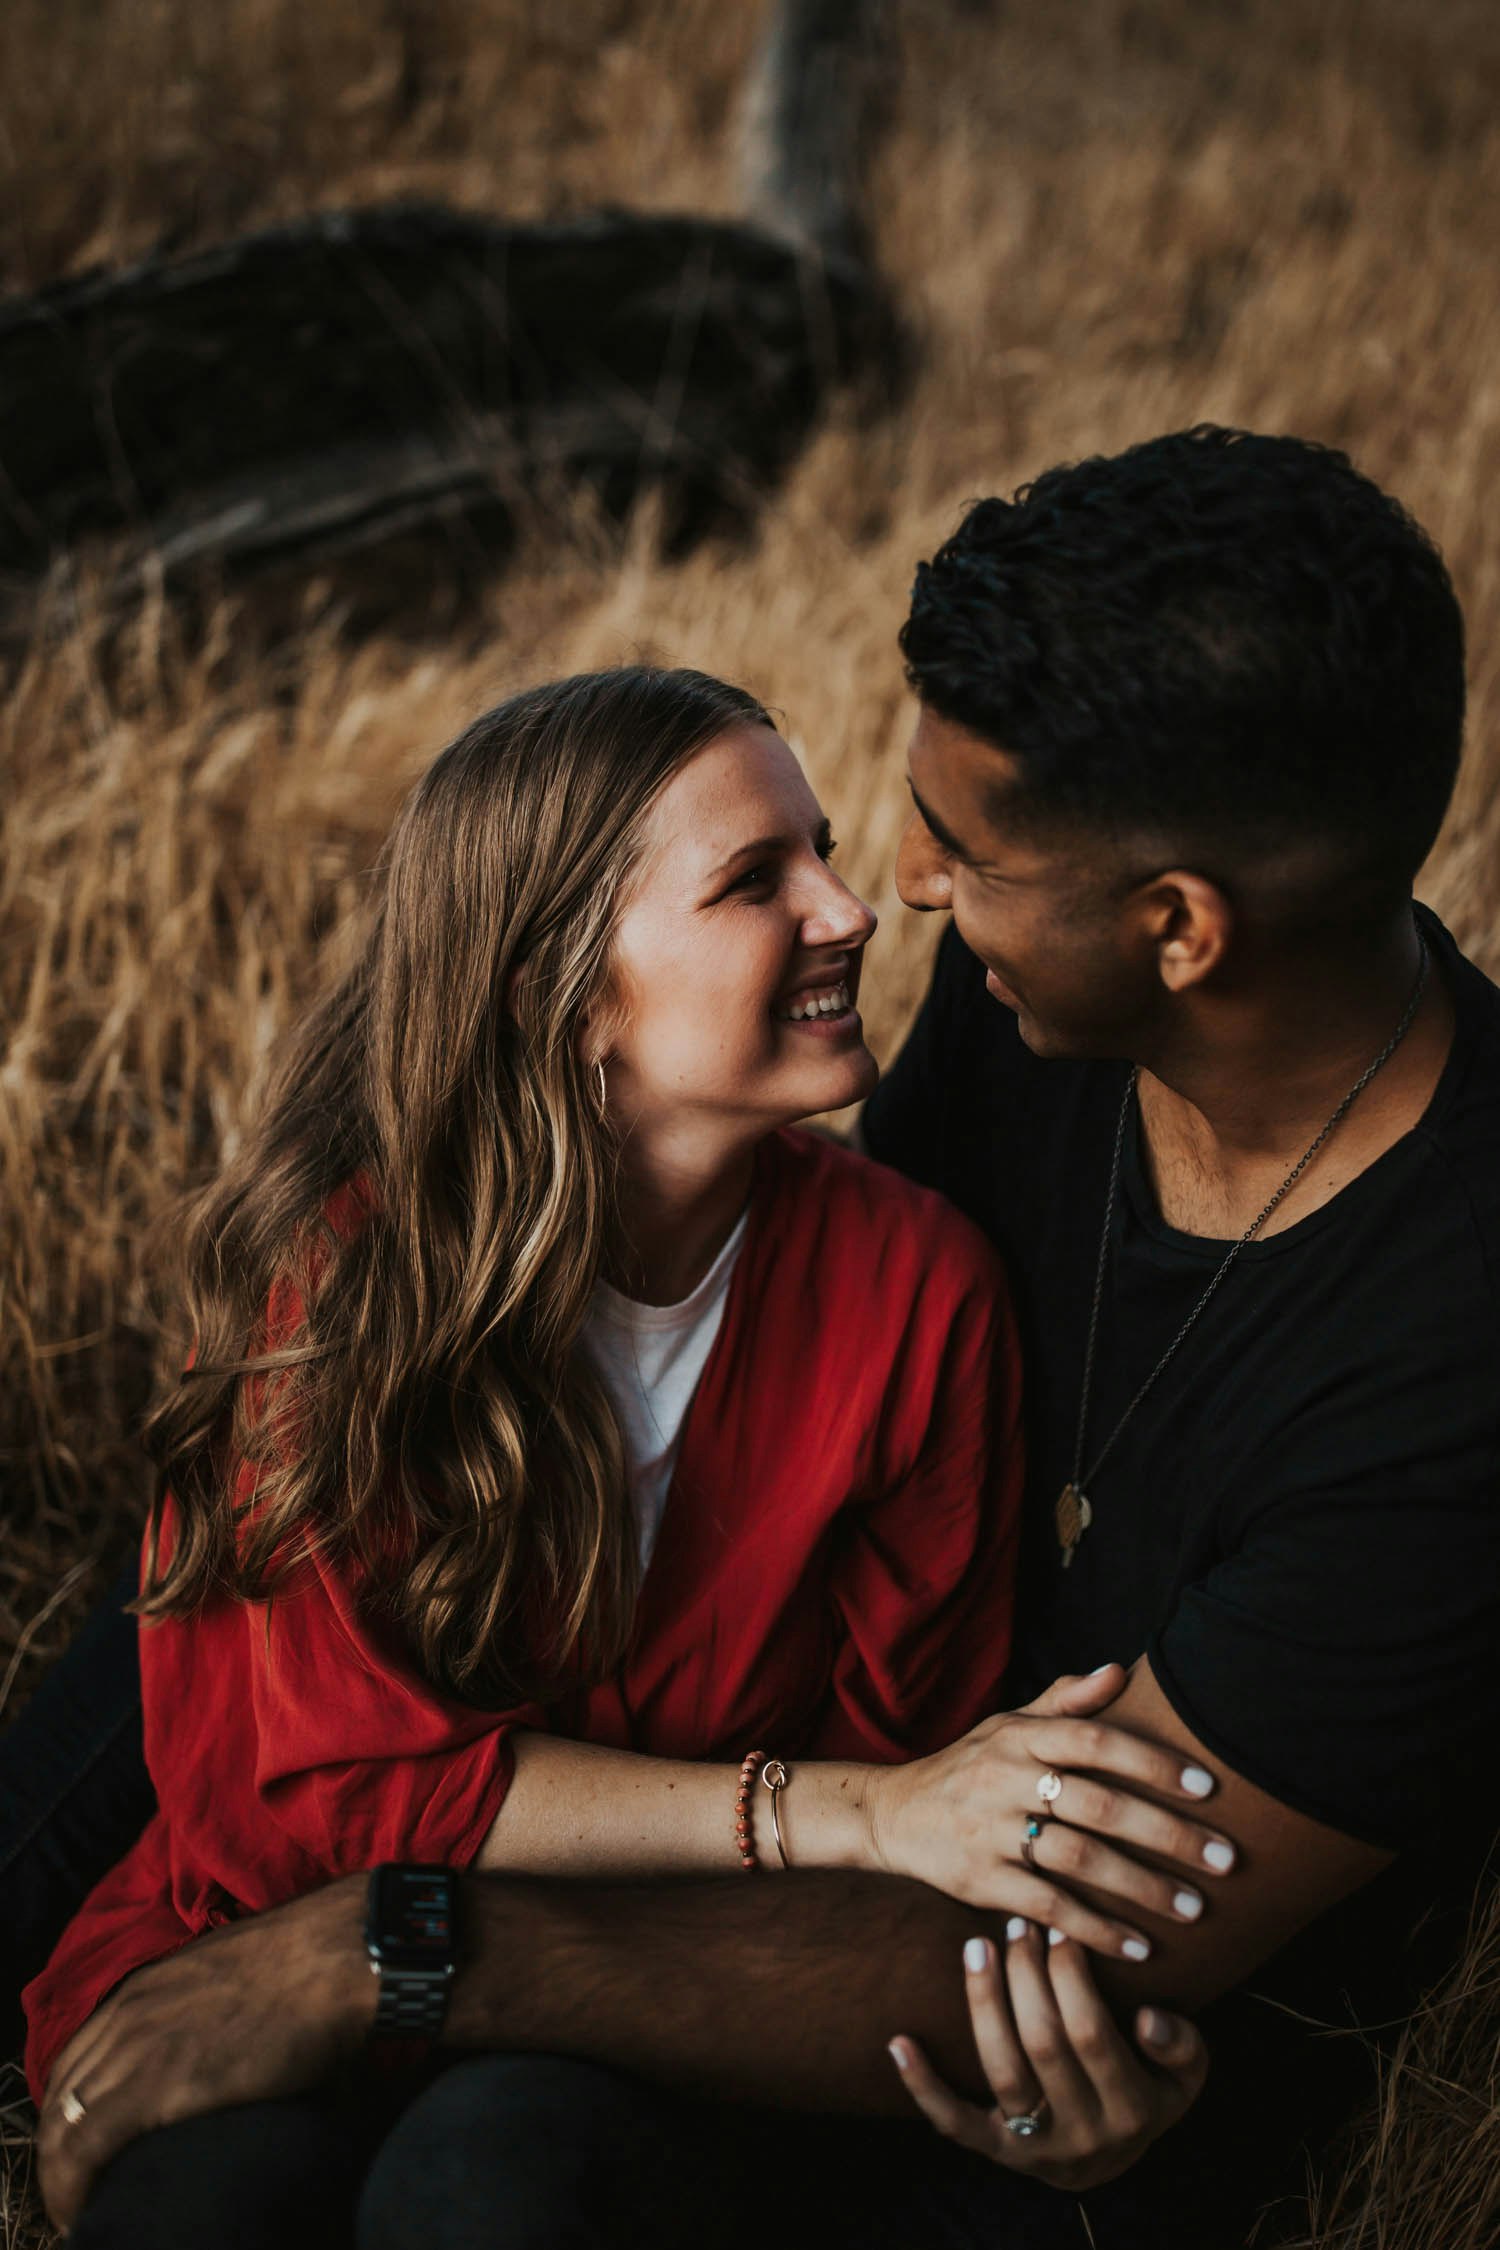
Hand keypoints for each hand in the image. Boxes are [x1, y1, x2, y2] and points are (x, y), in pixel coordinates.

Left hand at [35, 1875, 372, 2235]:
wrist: (337, 1957)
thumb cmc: (308, 1970)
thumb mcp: (234, 1981)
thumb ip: (209, 2012)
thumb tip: (234, 2050)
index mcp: (144, 1988)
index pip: (74, 2061)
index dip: (72, 2112)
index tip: (88, 2152)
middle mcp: (127, 2013)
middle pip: (61, 2095)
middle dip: (62, 2149)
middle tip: (85, 2191)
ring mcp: (137, 2046)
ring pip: (63, 2126)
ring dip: (63, 2177)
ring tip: (82, 2212)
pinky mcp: (155, 2084)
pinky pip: (83, 2148)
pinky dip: (72, 2187)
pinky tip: (82, 2213)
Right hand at [865, 1666, 1235, 1957]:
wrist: (891, 1813)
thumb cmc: (966, 1766)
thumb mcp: (1006, 1724)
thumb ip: (1064, 1700)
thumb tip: (1119, 1670)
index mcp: (1020, 1737)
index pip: (1096, 1741)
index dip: (1153, 1761)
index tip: (1208, 1787)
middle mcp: (1005, 1778)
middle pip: (1099, 1804)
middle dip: (1168, 1834)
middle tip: (1225, 1859)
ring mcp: (990, 1831)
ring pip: (1079, 1860)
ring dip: (1143, 1887)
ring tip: (1195, 1909)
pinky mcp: (979, 1880)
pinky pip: (1048, 1908)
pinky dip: (1097, 1929)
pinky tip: (1139, 1946)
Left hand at [889, 1921, 1208, 2189]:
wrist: (1111, 2160)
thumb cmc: (1147, 2091)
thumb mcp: (1185, 2076)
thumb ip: (1181, 2046)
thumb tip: (1148, 2019)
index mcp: (1130, 2110)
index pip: (1092, 2033)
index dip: (1072, 1978)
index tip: (1059, 1928)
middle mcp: (1081, 2133)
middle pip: (1043, 2043)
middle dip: (1027, 1975)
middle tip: (1017, 1924)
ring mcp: (1035, 2148)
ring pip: (1002, 2070)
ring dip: (984, 2003)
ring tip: (978, 1947)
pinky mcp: (996, 2153)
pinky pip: (954, 2122)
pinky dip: (923, 2085)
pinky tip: (899, 2043)